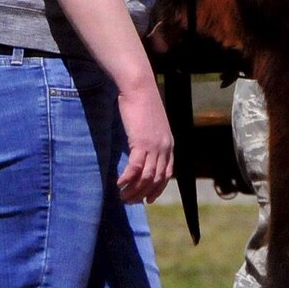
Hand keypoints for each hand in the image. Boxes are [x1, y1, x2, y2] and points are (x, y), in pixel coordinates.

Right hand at [114, 79, 173, 203]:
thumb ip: (151, 138)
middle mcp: (164, 148)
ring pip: (146, 177)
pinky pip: (135, 168)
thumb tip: (143, 149)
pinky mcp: (141, 142)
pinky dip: (127, 178)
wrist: (139, 86)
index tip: (148, 199)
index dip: (157, 189)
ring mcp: (154, 146)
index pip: (167, 174)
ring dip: (134, 190)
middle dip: (143, 194)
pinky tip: (119, 183)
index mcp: (169, 144)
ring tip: (122, 196)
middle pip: (156, 179)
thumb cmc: (143, 101)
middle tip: (130, 201)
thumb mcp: (152, 124)